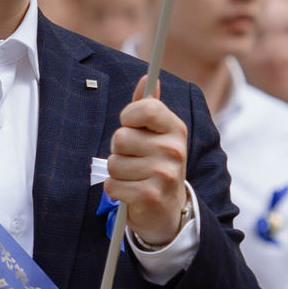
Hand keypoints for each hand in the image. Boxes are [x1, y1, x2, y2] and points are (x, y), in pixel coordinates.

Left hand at [105, 78, 190, 248]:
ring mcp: (163, 174)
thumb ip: (149, 107)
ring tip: (134, 178)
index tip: (131, 127)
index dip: (129, 117)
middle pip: (120, 138)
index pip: (146, 108)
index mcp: (175, 129)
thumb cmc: (157, 165)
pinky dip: (116, 191)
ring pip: (113, 163)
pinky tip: (131, 193)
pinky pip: (112, 185)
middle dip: (119, 150)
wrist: (170, 210)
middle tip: (134, 160)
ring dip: (117, 173)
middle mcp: (173, 150)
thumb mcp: (158, 135)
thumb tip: (146, 78)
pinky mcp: (149, 195)